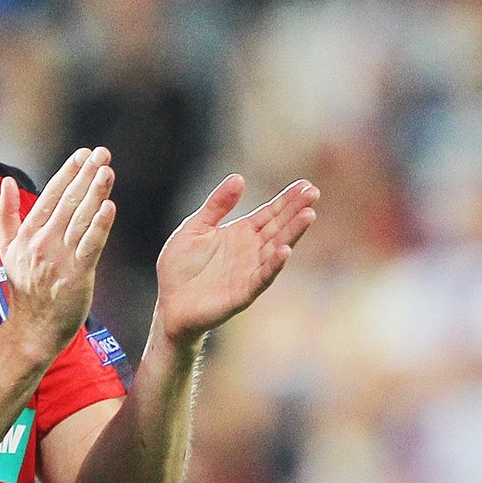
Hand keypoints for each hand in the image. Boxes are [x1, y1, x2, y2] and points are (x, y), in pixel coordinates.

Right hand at [0, 147, 115, 354]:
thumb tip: (9, 182)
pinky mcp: (77, 275)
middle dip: (86, 175)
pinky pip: (90, 245)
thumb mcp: (7, 248)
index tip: (83, 154)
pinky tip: (109, 207)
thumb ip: (7, 214)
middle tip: (102, 153)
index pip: (50, 196)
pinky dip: (100, 226)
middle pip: (68, 202)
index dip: (68, 173)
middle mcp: (42, 243)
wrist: (33, 328)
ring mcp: (59, 259)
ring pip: (80, 219)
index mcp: (27, 234)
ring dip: (95, 193)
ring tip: (107, 171)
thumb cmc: (25, 287)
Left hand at [155, 175, 318, 344]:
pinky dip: (273, 266)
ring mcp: (249, 272)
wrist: (168, 304)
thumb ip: (217, 205)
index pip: (269, 213)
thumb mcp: (195, 227)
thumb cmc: (180, 268)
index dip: (287, 200)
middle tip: (313, 193)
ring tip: (308, 215)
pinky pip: (261, 278)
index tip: (305, 184)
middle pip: (278, 228)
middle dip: (296, 210)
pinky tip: (285, 251)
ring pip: (276, 250)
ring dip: (292, 234)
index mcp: (241, 234)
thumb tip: (239, 177)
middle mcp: (251, 252)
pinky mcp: (242, 293)